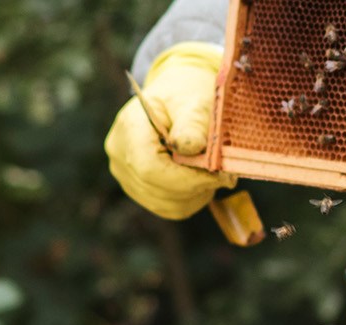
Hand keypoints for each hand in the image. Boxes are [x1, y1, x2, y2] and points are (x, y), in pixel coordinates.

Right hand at [104, 42, 236, 219]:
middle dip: (198, 185)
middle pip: (159, 189)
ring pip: (166, 204)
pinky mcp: (138, 188)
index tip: (219, 174)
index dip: (187, 178)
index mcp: (130, 128)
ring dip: (197, 194)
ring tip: (213, 172)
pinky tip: (201, 180)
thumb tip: (191, 147)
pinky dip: (191, 199)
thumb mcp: (195, 102)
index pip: (150, 168)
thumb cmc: (187, 95)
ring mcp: (125, 174)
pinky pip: (168, 208)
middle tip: (226, 173)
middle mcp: (119, 154)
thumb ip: (193, 124)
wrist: (176, 99)